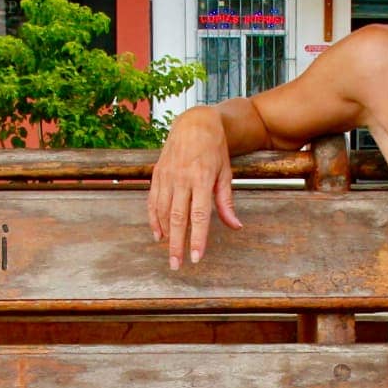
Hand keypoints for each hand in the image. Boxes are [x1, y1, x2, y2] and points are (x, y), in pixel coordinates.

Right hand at [147, 107, 242, 269]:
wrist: (194, 123)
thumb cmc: (214, 149)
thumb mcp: (225, 173)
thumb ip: (226, 202)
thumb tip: (234, 226)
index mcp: (202, 179)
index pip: (199, 216)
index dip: (198, 238)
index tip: (197, 257)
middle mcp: (182, 179)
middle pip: (177, 218)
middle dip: (177, 244)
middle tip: (176, 265)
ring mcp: (167, 176)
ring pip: (162, 211)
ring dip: (165, 234)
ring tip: (170, 252)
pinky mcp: (157, 174)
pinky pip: (153, 201)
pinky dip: (154, 219)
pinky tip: (158, 233)